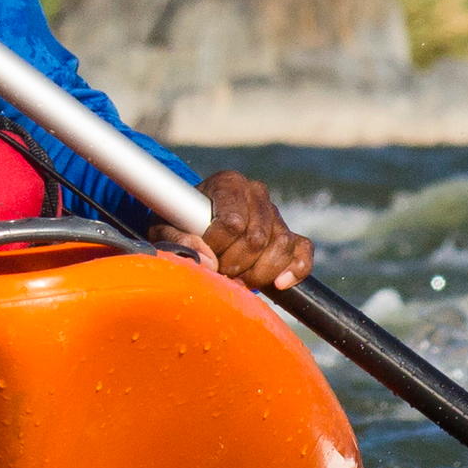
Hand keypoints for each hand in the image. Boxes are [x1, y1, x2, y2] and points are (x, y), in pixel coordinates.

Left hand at [164, 169, 312, 291]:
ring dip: (258, 273)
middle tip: (219, 271)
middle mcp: (256, 192)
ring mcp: (275, 213)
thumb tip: (207, 263)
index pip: (232, 223)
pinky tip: (279, 284)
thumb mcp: (165, 228)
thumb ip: (179, 241)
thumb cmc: (177, 223)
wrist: (195, 224)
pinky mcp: (290, 235)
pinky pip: (303, 251)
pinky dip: (296, 269)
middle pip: (257, 239)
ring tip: (238, 279)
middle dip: (235, 264)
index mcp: (228, 184)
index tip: (204, 252)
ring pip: (280, 247)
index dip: (217, 247)